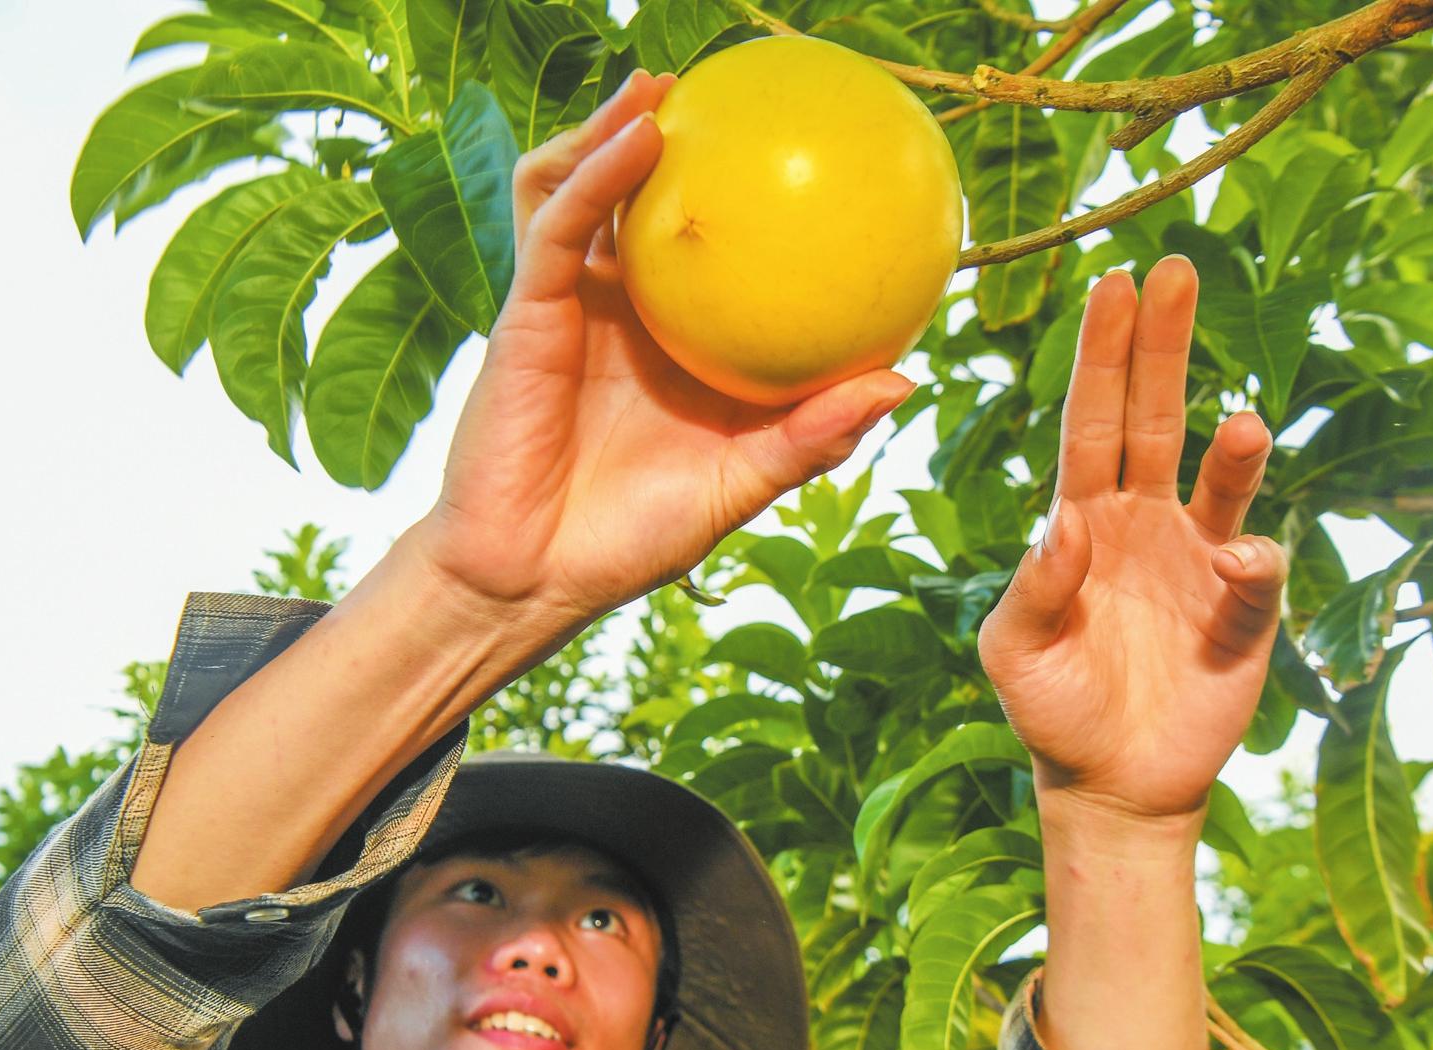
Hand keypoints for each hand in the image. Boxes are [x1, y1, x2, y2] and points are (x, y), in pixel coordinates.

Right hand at [403, 68, 918, 629]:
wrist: (534, 578)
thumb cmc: (633, 539)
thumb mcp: (743, 483)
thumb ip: (814, 437)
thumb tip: (904, 380)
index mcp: (673, 343)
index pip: (709, 255)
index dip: (744, 202)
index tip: (805, 157)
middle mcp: (622, 311)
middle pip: (635, 203)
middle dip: (663, 137)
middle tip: (717, 88)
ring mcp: (571, 304)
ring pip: (582, 192)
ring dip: (613, 130)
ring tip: (655, 87)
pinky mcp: (528, 310)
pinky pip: (559, 225)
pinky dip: (594, 174)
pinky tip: (637, 138)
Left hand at [977, 257, 1287, 822]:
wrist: (1109, 783)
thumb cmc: (1051, 708)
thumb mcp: (1014, 652)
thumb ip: (1033, 589)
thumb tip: (1063, 524)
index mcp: (1080, 518)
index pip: (1091, 420)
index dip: (1103, 355)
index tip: (1115, 283)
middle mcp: (1142, 521)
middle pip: (1156, 418)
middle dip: (1165, 347)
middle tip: (1179, 271)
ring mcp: (1197, 561)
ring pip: (1222, 483)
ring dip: (1237, 449)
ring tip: (1246, 420)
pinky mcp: (1242, 614)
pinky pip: (1256, 572)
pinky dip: (1254, 559)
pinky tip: (1240, 558)